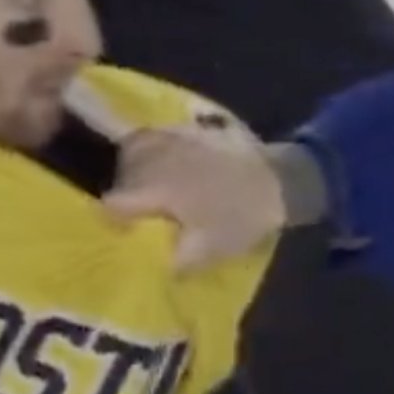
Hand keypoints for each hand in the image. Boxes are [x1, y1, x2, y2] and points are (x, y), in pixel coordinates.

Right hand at [100, 128, 287, 268]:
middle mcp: (156, 157)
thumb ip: (172, 260)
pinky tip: (166, 165)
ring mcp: (172, 136)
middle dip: (124, 192)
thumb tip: (151, 266)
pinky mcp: (188, 128)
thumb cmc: (240, 216)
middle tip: (139, 212)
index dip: (113, 219)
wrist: (280, 179)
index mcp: (156, 187)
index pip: (113, 202)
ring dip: (133, 168)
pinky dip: (151, 149)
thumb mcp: (206, 250)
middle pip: (119, 172)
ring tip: (148, 188)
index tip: (124, 230)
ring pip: (133, 149)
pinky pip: (155, 136)